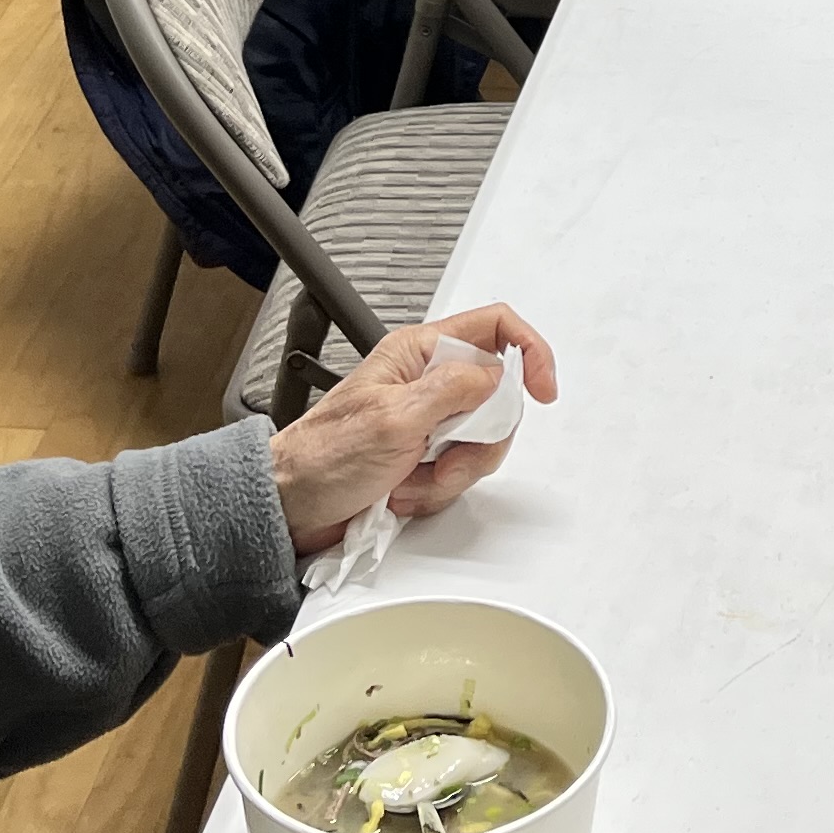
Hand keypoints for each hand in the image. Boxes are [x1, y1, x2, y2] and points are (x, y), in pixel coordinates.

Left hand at [268, 307, 559, 550]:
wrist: (291, 506)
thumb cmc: (321, 457)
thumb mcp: (392, 419)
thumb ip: (451, 391)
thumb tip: (496, 376)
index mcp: (417, 352)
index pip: (494, 326)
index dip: (529, 351)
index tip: (541, 389)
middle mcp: (426, 381)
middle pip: (497, 397)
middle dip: (479, 439)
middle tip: (445, 457)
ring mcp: (428, 420)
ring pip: (483, 439)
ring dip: (453, 471)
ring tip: (412, 480)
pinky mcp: (425, 455)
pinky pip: (462, 469)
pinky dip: (439, 488)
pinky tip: (405, 491)